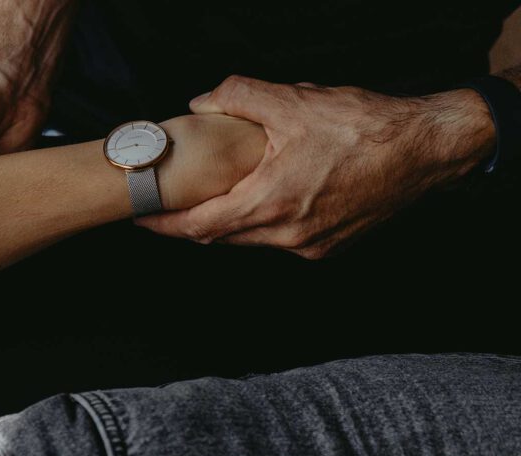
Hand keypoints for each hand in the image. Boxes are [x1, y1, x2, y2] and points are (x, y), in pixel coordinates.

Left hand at [138, 76, 495, 258]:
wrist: (427, 151)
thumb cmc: (365, 126)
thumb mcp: (294, 99)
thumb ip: (239, 95)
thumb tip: (200, 102)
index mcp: (271, 202)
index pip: (198, 226)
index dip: (165, 224)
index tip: (142, 218)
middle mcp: (287, 234)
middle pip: (220, 237)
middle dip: (191, 223)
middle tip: (169, 206)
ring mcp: (309, 246)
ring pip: (250, 240)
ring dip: (228, 222)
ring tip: (214, 197)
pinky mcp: (328, 247)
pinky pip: (280, 241)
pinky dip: (262, 224)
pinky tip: (263, 198)